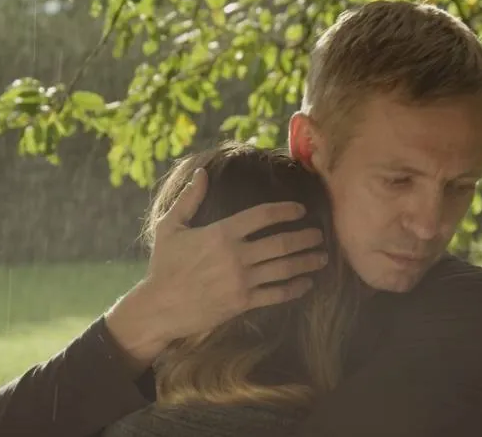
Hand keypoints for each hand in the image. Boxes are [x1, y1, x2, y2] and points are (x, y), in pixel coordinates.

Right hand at [106, 168, 326, 371]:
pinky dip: (295, 288)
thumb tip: (202, 173)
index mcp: (221, 233)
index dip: (285, 211)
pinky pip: (276, 294)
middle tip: (320, 234)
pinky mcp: (242, 303)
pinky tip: (306, 283)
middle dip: (305, 238)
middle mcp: (235, 256)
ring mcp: (240, 280)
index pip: (262, 216)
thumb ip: (189, 199)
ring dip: (307, 262)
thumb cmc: (164, 266)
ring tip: (322, 257)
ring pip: (284, 269)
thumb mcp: (170, 227)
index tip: (300, 210)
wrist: (159, 307)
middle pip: (281, 243)